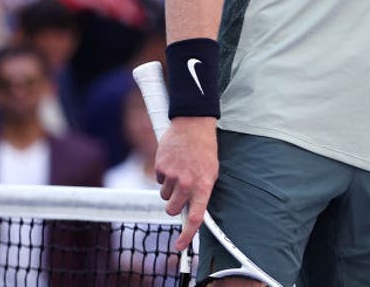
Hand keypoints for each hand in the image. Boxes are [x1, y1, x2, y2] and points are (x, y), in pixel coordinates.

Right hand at [156, 116, 217, 250]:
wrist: (193, 125)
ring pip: (164, 196)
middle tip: (181, 191)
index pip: (195, 217)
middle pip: (172, 209)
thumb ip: (200, 192)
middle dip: (174, 205)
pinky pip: (159, 181)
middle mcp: (187, 183)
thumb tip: (191, 212)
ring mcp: (172, 176)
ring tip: (180, 171)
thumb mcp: (211, 172)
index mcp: (203, 186)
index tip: (179, 246)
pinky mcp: (161, 168)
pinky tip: (173, 162)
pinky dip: (164, 175)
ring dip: (169, 188)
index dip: (187, 235)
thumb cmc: (205, 150)